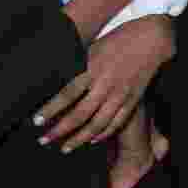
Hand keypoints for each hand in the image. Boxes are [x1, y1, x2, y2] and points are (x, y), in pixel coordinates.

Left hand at [33, 15, 175, 152]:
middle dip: (59, 130)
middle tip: (43, 140)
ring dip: (79, 139)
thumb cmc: (119, 39)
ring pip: (97, 124)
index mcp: (92, 68)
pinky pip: (116, 123)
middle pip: (79, 114)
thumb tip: (57, 80)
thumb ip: (79, 67)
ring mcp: (120, 94)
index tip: (36, 122)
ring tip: (64, 148)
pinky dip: (103, 134)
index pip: (67, 94)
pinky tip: (91, 140)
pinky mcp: (132, 100)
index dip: (50, 110)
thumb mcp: (93, 48)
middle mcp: (105, 84)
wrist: (151, 39)